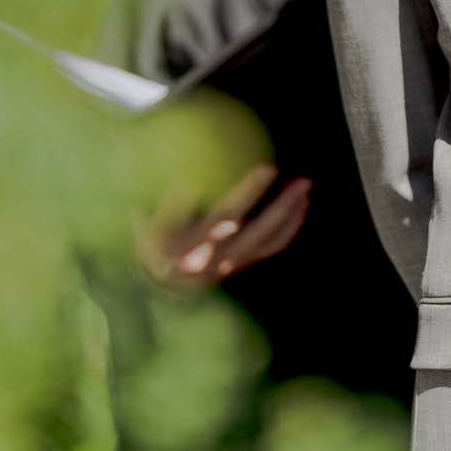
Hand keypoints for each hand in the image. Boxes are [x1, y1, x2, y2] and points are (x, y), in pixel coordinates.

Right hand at [137, 163, 311, 290]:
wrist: (167, 284)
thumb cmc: (155, 241)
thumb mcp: (146, 225)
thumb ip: (160, 202)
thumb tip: (169, 166)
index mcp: (176, 246)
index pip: (172, 223)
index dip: (182, 204)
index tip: (190, 182)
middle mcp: (203, 256)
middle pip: (228, 222)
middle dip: (248, 195)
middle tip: (267, 167)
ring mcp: (226, 263)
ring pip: (261, 236)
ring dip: (285, 210)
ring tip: (304, 184)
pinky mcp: (241, 264)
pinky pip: (271, 246)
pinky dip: (290, 226)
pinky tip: (303, 204)